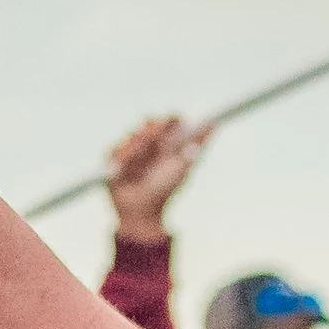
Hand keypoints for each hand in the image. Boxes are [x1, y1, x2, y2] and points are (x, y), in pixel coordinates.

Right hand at [107, 116, 208, 242]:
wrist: (142, 209)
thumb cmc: (164, 190)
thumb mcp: (181, 169)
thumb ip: (196, 146)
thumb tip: (214, 126)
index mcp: (166, 143)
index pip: (170, 122)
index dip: (172, 119)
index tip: (175, 120)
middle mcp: (148, 142)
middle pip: (150, 122)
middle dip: (153, 129)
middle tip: (155, 138)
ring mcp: (130, 147)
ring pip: (133, 134)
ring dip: (138, 147)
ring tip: (141, 164)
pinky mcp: (114, 156)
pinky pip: (116, 148)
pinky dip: (122, 158)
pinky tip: (124, 169)